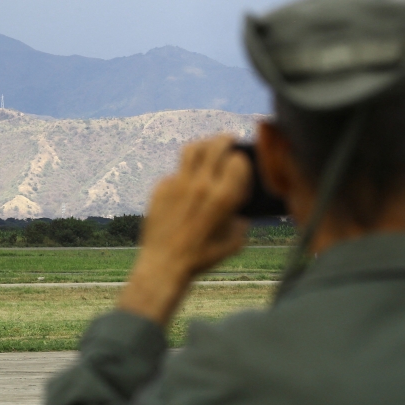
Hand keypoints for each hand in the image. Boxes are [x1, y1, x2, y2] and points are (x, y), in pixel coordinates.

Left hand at [119, 135, 249, 325]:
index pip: (238, 160)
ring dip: (203, 145)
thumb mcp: (235, 241)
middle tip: (227, 140)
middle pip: (216, 144)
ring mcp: (179, 184)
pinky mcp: (161, 188)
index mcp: (224, 197)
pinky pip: (175, 172)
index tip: (240, 165)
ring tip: (207, 148)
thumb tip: (242, 206)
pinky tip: (185, 184)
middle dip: (225, 140)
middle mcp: (202, 185)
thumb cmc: (203, 256)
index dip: (241, 161)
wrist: (165, 264)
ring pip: (192, 149)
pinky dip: (183, 174)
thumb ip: (243, 220)